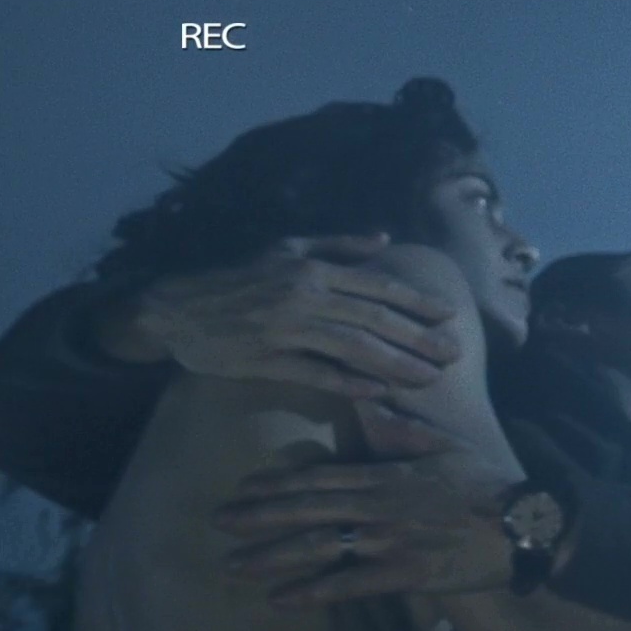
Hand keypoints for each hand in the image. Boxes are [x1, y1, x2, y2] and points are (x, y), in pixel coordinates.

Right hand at [119, 233, 462, 396]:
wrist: (176, 308)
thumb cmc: (239, 277)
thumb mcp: (286, 249)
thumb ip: (337, 245)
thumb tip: (384, 238)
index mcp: (312, 270)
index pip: (377, 287)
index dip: (417, 303)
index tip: (450, 316)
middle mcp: (303, 296)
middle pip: (373, 320)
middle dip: (419, 339)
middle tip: (454, 355)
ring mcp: (284, 329)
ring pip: (352, 348)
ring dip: (395, 364)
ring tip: (429, 378)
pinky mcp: (265, 359)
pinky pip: (315, 373)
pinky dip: (348, 383)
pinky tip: (378, 392)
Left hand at [214, 407, 525, 606]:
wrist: (528, 525)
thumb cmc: (489, 486)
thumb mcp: (447, 447)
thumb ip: (402, 428)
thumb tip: (369, 397)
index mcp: (387, 474)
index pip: (320, 477)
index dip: (277, 484)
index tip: (242, 488)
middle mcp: (379, 506)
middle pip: (307, 509)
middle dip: (258, 516)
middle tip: (217, 522)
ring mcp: (390, 541)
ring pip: (318, 546)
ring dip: (272, 556)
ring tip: (233, 564)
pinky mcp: (406, 574)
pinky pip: (350, 584)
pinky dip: (313, 592)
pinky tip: (281, 600)